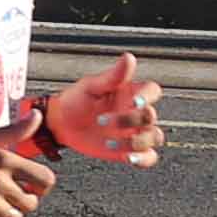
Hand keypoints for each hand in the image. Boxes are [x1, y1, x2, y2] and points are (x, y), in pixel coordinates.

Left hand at [43, 53, 164, 167]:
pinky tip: (128, 156)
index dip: (147, 97)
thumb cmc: (76, 101)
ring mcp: (134, 132)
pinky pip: (148, 157)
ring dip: (138, 141)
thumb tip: (129, 58)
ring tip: (111, 141)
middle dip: (130, 121)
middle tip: (103, 121)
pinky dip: (143, 158)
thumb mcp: (91, 86)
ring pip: (154, 137)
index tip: (134, 102)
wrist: (61, 124)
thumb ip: (112, 76)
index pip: (152, 91)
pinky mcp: (129, 150)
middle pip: (150, 116)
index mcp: (130, 93)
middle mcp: (135, 112)